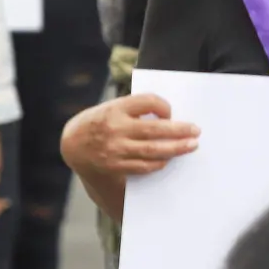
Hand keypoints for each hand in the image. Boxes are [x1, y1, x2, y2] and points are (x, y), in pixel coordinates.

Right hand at [59, 93, 199, 177]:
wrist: (72, 145)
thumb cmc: (99, 122)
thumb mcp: (111, 107)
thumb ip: (135, 109)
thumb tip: (167, 116)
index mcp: (115, 108)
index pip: (148, 102)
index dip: (164, 106)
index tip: (171, 113)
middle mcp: (115, 128)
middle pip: (155, 129)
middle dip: (179, 130)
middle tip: (196, 131)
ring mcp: (115, 149)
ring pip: (152, 150)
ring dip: (176, 148)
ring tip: (191, 146)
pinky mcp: (115, 166)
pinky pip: (143, 166)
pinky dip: (159, 163)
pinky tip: (169, 159)